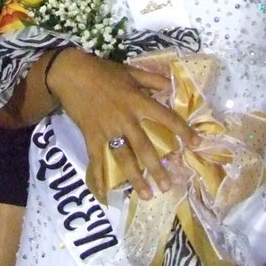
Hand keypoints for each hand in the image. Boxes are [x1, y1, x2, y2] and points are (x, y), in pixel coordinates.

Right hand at [48, 48, 195, 201]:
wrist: (70, 73)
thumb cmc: (102, 71)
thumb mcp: (130, 71)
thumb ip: (152, 80)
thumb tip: (172, 86)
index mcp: (138, 101)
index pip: (165, 118)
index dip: (182, 130)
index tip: (196, 144)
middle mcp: (126, 119)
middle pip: (145, 148)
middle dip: (157, 168)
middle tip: (168, 186)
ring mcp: (108, 130)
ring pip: (124, 158)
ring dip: (136, 178)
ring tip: (147, 194)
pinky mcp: (91, 136)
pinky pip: (96, 160)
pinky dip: (99, 178)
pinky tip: (104, 194)